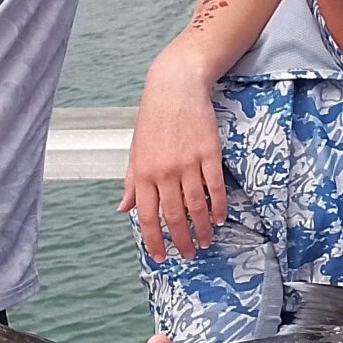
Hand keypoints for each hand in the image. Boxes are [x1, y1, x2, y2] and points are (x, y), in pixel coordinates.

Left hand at [122, 48, 225, 261]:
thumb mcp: (136, 150)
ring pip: (196, 206)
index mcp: (143, 173)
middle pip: (174, 216)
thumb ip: (131, 182)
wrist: (175, 86)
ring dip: (202, 228)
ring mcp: (188, 163)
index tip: (161, 256)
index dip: (154, 240)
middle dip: (182, 241)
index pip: (147, 216)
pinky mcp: (209, 153)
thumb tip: (123, 208)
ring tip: (206, 241)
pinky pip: (215, 188)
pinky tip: (220, 218)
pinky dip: (219, 206)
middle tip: (190, 255)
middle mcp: (165, 171)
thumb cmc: (153, 118)